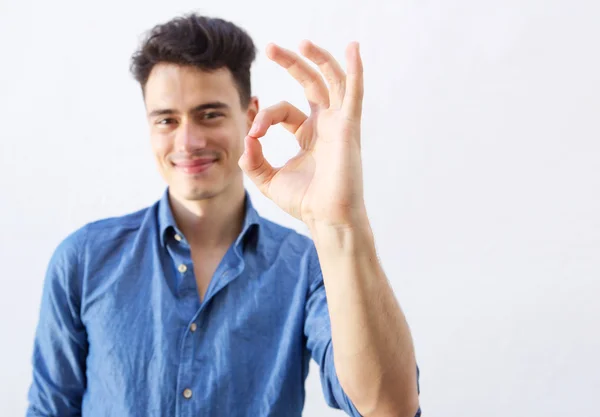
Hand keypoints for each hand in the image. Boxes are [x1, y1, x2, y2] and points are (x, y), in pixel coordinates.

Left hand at [238, 40, 365, 227]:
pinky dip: (355, 70)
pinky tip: (352, 48)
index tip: (254, 132)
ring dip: (317, 59)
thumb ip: (253, 160)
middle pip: (310, 84)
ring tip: (301, 42)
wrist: (326, 217)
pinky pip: (354, 93)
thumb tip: (246, 139)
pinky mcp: (348, 127)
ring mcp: (339, 124)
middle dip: (291, 64)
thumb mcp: (269, 179)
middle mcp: (325, 125)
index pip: (283, 111)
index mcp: (308, 135)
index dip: (264, 116)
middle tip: (271, 48)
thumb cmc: (305, 202)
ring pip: (332, 81)